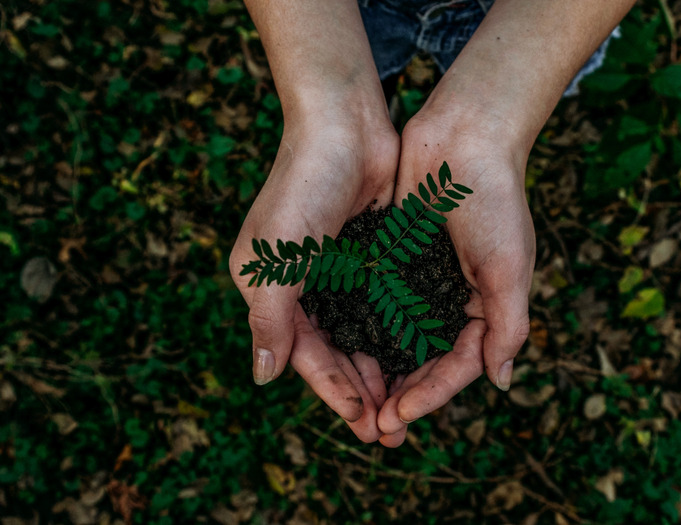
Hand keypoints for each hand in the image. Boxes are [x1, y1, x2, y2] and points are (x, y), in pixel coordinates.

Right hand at [229, 113, 398, 442]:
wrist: (345, 123)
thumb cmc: (303, 186)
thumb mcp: (277, 259)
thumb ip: (270, 320)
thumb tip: (263, 378)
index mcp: (269, 289)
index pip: (304, 354)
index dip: (333, 391)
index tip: (363, 424)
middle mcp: (301, 285)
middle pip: (334, 352)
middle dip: (360, 391)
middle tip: (390, 431)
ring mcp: (337, 271)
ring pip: (361, 335)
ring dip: (381, 370)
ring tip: (406, 407)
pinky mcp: (369, 255)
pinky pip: (383, 306)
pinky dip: (397, 334)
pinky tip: (418, 359)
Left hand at [376, 112, 534, 446]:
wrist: (464, 136)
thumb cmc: (494, 199)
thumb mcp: (509, 266)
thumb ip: (508, 325)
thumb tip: (500, 382)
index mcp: (485, 307)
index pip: (457, 365)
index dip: (430, 395)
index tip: (398, 416)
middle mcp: (451, 299)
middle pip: (424, 361)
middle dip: (401, 395)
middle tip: (373, 427)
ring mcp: (421, 280)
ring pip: (396, 339)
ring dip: (378, 371)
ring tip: (354, 402)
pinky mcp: (393, 258)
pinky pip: (376, 303)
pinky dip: (362, 328)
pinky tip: (340, 350)